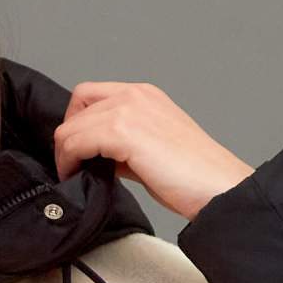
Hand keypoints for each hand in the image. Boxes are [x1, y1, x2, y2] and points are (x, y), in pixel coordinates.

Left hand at [53, 82, 255, 222]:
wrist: (217, 187)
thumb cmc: (193, 176)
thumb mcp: (150, 150)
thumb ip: (121, 145)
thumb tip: (93, 157)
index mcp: (144, 95)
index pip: (89, 95)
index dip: (77, 124)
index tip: (78, 153)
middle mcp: (135, 95)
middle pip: (76, 106)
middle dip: (68, 139)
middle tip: (72, 167)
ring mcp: (129, 109)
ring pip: (71, 127)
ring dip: (65, 154)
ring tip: (74, 176)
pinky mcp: (123, 131)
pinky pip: (76, 142)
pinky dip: (69, 162)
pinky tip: (78, 177)